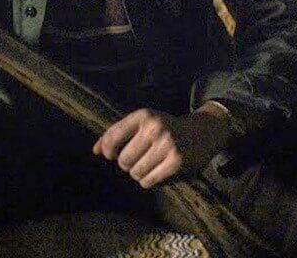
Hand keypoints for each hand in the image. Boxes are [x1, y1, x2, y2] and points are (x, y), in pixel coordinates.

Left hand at [92, 103, 233, 188]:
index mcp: (144, 115)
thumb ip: (117, 134)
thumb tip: (95, 151)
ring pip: (135, 173)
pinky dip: (149, 181)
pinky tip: (158, 172)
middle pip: (123, 160)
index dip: (108, 150)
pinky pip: (148, 181)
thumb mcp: (143, 124)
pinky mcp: (176, 163)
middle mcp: (155, 128)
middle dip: (127, 164)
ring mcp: (167, 146)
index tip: (112, 154)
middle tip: (139, 159)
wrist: (202, 133)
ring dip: (138, 174)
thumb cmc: (165, 129)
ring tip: (149, 165)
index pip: (113, 136)